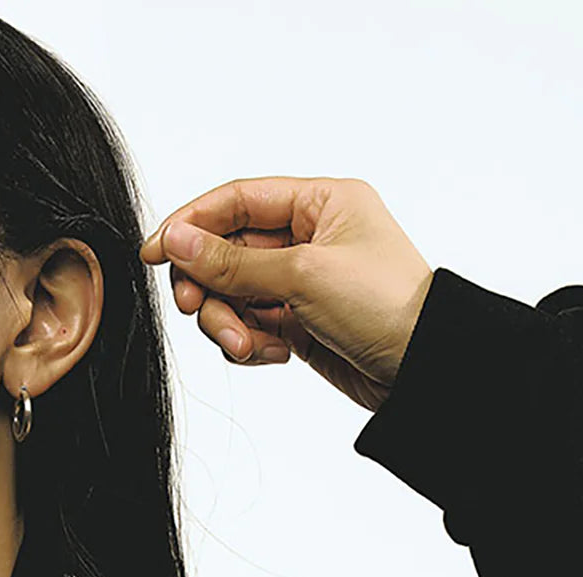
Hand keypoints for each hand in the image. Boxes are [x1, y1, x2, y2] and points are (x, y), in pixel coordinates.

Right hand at [138, 177, 434, 411]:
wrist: (427, 370)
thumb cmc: (386, 307)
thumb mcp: (303, 275)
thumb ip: (231, 260)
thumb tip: (176, 239)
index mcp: (321, 203)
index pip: (236, 201)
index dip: (190, 224)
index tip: (154, 253)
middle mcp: (308, 237)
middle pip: (225, 251)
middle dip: (208, 285)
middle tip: (194, 307)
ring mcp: (301, 280)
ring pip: (231, 293)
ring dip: (226, 320)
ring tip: (246, 344)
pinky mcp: (298, 320)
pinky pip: (248, 323)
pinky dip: (248, 341)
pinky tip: (273, 353)